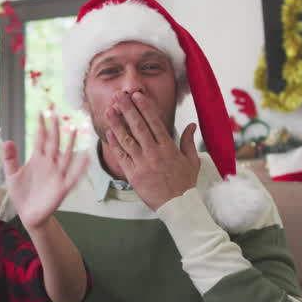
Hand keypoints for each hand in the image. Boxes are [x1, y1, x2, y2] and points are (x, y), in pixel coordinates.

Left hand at [2, 112, 89, 231]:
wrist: (28, 215)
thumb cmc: (21, 194)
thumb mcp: (11, 175)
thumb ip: (10, 159)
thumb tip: (8, 140)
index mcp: (37, 159)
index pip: (40, 139)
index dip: (41, 126)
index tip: (41, 112)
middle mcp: (49, 164)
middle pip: (53, 143)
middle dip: (54, 129)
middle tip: (55, 114)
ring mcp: (57, 175)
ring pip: (65, 156)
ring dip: (70, 143)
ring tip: (74, 129)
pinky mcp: (62, 188)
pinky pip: (73, 176)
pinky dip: (80, 167)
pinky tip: (87, 157)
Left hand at [102, 90, 199, 211]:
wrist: (178, 206)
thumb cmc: (185, 184)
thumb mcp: (192, 161)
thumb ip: (189, 141)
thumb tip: (192, 124)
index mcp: (168, 148)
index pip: (154, 122)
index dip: (144, 107)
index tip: (137, 95)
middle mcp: (154, 153)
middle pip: (138, 126)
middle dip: (127, 109)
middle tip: (119, 95)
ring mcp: (142, 163)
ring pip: (127, 139)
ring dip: (117, 123)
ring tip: (109, 109)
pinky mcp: (133, 174)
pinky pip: (122, 156)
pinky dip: (115, 144)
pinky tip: (109, 132)